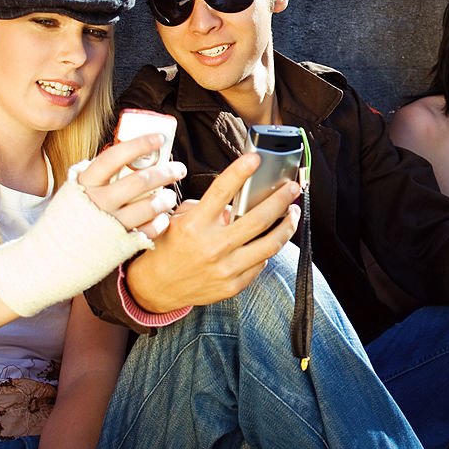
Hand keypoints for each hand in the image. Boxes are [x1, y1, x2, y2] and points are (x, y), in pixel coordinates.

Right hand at [75, 134, 184, 237]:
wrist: (55, 255)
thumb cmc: (75, 215)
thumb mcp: (79, 189)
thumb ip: (102, 174)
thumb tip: (133, 151)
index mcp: (86, 183)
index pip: (114, 157)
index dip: (139, 145)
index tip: (159, 138)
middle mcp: (98, 202)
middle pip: (140, 181)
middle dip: (166, 172)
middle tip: (179, 169)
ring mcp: (110, 224)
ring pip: (150, 206)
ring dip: (167, 198)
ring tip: (170, 196)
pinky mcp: (121, 243)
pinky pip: (151, 230)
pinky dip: (161, 222)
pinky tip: (162, 217)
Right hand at [126, 153, 300, 313]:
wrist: (154, 289)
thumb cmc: (167, 249)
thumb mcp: (178, 221)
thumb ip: (206, 208)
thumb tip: (235, 199)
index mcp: (194, 225)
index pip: (221, 191)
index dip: (240, 172)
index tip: (256, 158)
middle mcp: (212, 246)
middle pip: (258, 218)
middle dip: (281, 199)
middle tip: (292, 187)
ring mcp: (225, 268)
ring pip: (270, 244)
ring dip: (287, 225)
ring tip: (293, 212)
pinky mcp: (233, 285)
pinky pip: (261, 263)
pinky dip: (268, 248)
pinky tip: (272, 238)